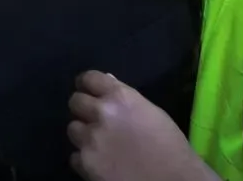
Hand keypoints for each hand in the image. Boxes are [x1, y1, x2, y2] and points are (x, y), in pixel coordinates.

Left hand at [68, 72, 214, 180]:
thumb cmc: (170, 146)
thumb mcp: (152, 112)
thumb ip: (125, 97)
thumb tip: (108, 81)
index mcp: (120, 97)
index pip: (89, 78)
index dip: (87, 84)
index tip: (88, 90)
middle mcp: (101, 114)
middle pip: (75, 102)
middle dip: (83, 109)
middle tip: (94, 119)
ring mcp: (91, 139)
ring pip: (72, 128)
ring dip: (83, 134)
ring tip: (99, 143)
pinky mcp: (86, 163)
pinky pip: (75, 156)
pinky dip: (85, 159)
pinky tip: (101, 162)